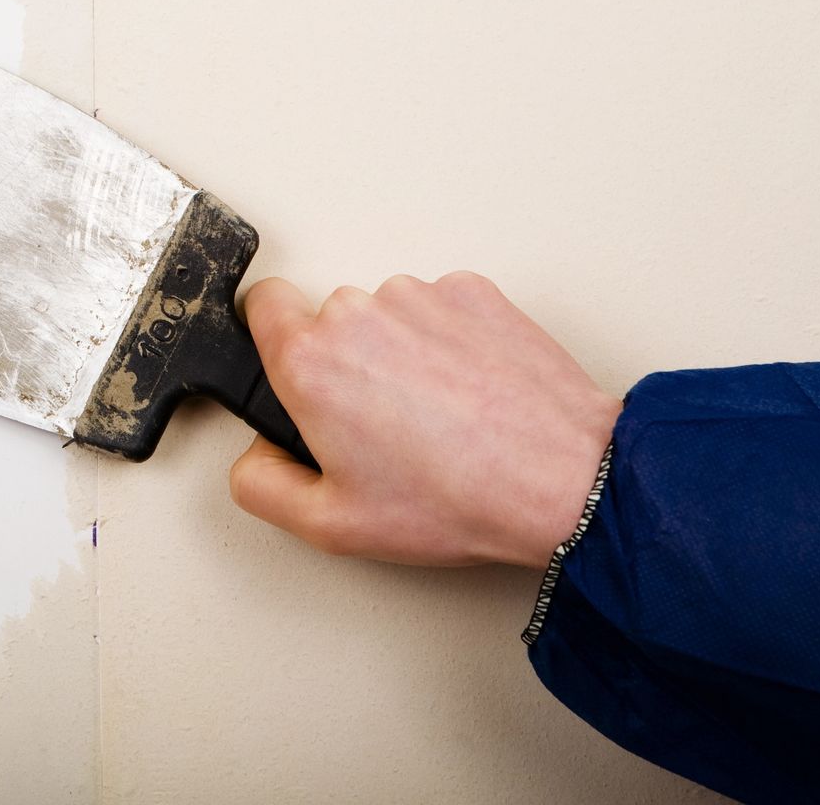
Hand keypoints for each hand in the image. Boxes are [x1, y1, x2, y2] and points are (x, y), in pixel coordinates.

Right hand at [229, 272, 619, 568]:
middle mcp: (357, 313)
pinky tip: (470, 392)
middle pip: (328, 320)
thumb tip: (255, 457)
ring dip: (400, 351)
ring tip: (439, 415)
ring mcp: (419, 295)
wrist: (564, 480)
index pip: (260, 304)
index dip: (271, 335)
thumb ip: (261, 485)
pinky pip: (440, 309)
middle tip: (383, 425)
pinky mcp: (472, 292)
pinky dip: (448, 341)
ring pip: (386, 315)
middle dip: (346, 363)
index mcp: (310, 363)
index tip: (294, 366)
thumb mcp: (332, 527)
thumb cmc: (458, 499)